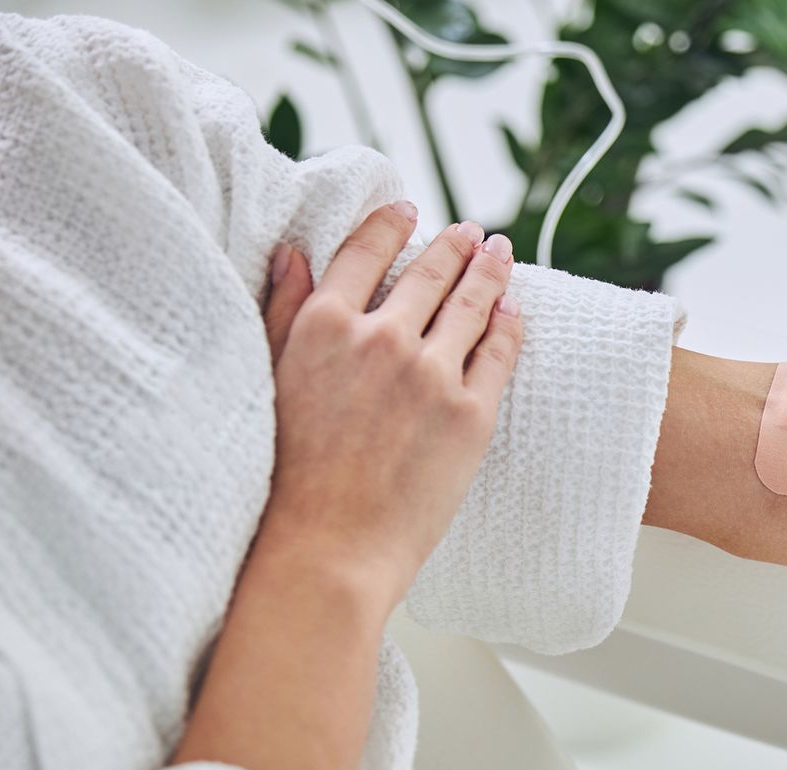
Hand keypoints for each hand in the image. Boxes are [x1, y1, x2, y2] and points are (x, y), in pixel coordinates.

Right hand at [255, 201, 523, 610]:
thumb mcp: (272, 378)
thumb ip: (283, 310)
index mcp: (324, 325)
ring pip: (472, 304)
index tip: (410, 209)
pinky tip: (515, 309)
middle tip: (472, 231)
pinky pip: (499, 352)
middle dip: (454, 245)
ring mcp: (430, 374)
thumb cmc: (290, 473)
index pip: (365, 253)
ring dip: (489, 271)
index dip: (392, 226)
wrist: (328, 544)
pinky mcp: (470, 412)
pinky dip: (510, 323)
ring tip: (500, 254)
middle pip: (429, 273)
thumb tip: (292, 252)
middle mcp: (381, 338)